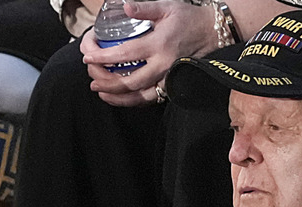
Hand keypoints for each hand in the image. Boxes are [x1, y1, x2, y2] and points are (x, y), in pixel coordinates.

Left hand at [81, 0, 218, 106]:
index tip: (88, 57)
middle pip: (130, 81)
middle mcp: (163, 65)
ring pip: (139, 96)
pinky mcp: (172, 85)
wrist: (213, 32)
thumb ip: (144, 8)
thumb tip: (126, 6)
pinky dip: (133, 101)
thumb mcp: (167, 7)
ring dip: (118, 97)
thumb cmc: (189, 18)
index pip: (126, 53)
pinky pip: (150, 98)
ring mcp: (168, 78)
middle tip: (92, 78)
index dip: (104, 57)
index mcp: (159, 44)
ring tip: (101, 92)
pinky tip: (120, 98)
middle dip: (107, 82)